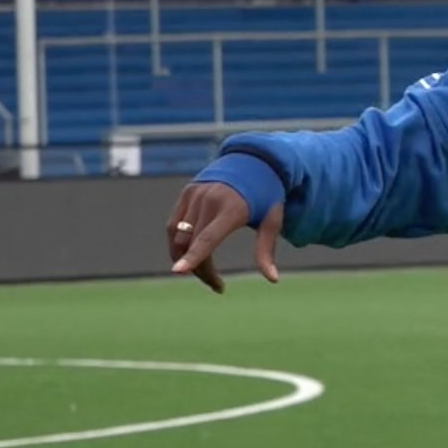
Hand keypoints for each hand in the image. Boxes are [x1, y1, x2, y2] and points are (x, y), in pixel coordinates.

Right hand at [166, 182, 282, 293]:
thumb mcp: (272, 221)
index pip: (208, 238)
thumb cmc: (267, 195)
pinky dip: (178, 243)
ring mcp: (195, 195)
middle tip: (217, 286)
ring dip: (185, 260)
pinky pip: (174, 225)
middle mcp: (209, 200)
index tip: (177, 272)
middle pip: (192, 244)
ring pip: (178, 237)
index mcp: (232, 208)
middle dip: (200, 270)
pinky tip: (192, 254)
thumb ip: (266, 250)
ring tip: (206, 273)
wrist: (254, 161)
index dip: (193, 257)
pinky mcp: (187, 193)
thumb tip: (273, 280)